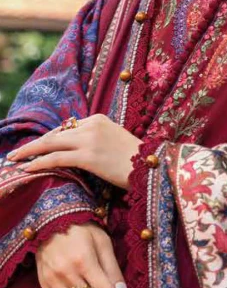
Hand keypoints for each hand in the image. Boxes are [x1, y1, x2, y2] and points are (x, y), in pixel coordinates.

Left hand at [6, 114, 142, 188]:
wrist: (151, 166)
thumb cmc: (136, 159)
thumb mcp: (115, 140)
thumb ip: (96, 140)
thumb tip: (77, 151)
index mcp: (98, 119)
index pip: (67, 128)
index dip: (49, 139)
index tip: (36, 148)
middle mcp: (91, 125)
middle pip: (55, 134)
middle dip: (33, 144)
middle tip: (15, 153)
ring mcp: (89, 140)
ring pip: (51, 144)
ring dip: (29, 152)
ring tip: (13, 160)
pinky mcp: (88, 156)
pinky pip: (56, 158)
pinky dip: (39, 162)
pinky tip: (27, 168)